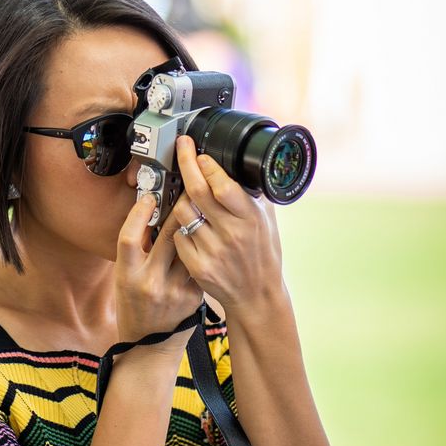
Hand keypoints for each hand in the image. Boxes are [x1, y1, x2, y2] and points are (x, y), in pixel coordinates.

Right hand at [114, 188, 204, 348]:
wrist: (150, 346)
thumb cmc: (133, 307)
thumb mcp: (124, 278)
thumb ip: (136, 251)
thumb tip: (150, 215)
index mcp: (127, 277)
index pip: (129, 237)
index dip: (139, 214)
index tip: (149, 198)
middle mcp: (150, 283)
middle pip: (169, 235)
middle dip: (179, 209)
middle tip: (185, 192)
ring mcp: (174, 291)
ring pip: (189, 247)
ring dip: (194, 226)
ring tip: (199, 210)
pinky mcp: (194, 297)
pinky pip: (198, 264)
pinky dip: (201, 251)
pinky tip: (206, 242)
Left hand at [169, 134, 283, 312]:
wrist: (257, 296)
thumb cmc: (263, 256)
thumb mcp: (267, 223)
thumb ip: (252, 197)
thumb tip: (238, 168)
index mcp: (250, 219)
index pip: (223, 185)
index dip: (207, 166)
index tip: (200, 154)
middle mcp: (231, 234)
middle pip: (197, 191)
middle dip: (186, 163)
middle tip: (182, 149)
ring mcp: (212, 251)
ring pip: (182, 211)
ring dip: (182, 198)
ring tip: (190, 198)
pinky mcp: (198, 265)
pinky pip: (178, 236)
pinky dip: (181, 228)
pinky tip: (192, 228)